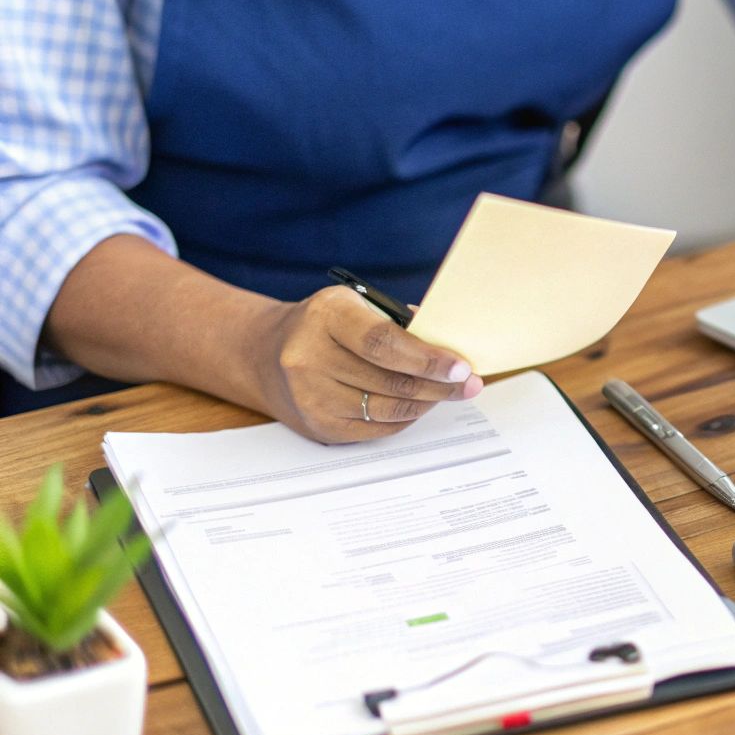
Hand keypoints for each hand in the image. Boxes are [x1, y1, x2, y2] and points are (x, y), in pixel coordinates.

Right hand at [252, 287, 481, 442]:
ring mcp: (310, 396)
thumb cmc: (324, 326)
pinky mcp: (318, 425)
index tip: (461, 367)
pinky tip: (420, 404)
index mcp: (325, 316)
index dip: (427, 358)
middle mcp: (309, 357)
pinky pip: (378, 428)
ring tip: (449, 392)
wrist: (264, 354)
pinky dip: (406, 417)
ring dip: (428, 402)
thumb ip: (398, 323)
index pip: (383, 343)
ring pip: (389, 409)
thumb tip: (449, 350)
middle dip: (439, 385)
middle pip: (391, 381)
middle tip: (470, 384)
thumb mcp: (354, 306)